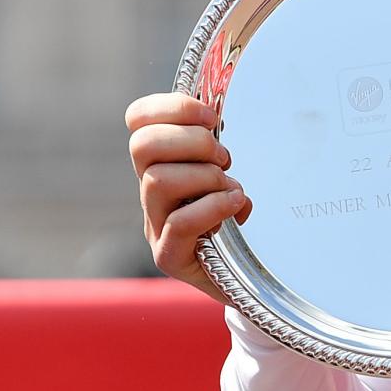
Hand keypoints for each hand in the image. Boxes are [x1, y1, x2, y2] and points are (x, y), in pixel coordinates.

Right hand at [125, 91, 245, 302]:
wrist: (253, 282)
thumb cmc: (246, 222)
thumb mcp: (235, 175)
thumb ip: (224, 150)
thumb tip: (224, 116)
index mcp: (162, 164)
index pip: (138, 119)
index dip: (171, 107)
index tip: (212, 117)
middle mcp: (151, 192)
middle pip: (142, 145)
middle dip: (192, 142)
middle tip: (225, 159)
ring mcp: (156, 226)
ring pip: (158, 181)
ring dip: (206, 177)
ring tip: (231, 189)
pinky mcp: (169, 257)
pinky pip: (179, 222)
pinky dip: (212, 207)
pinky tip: (236, 206)